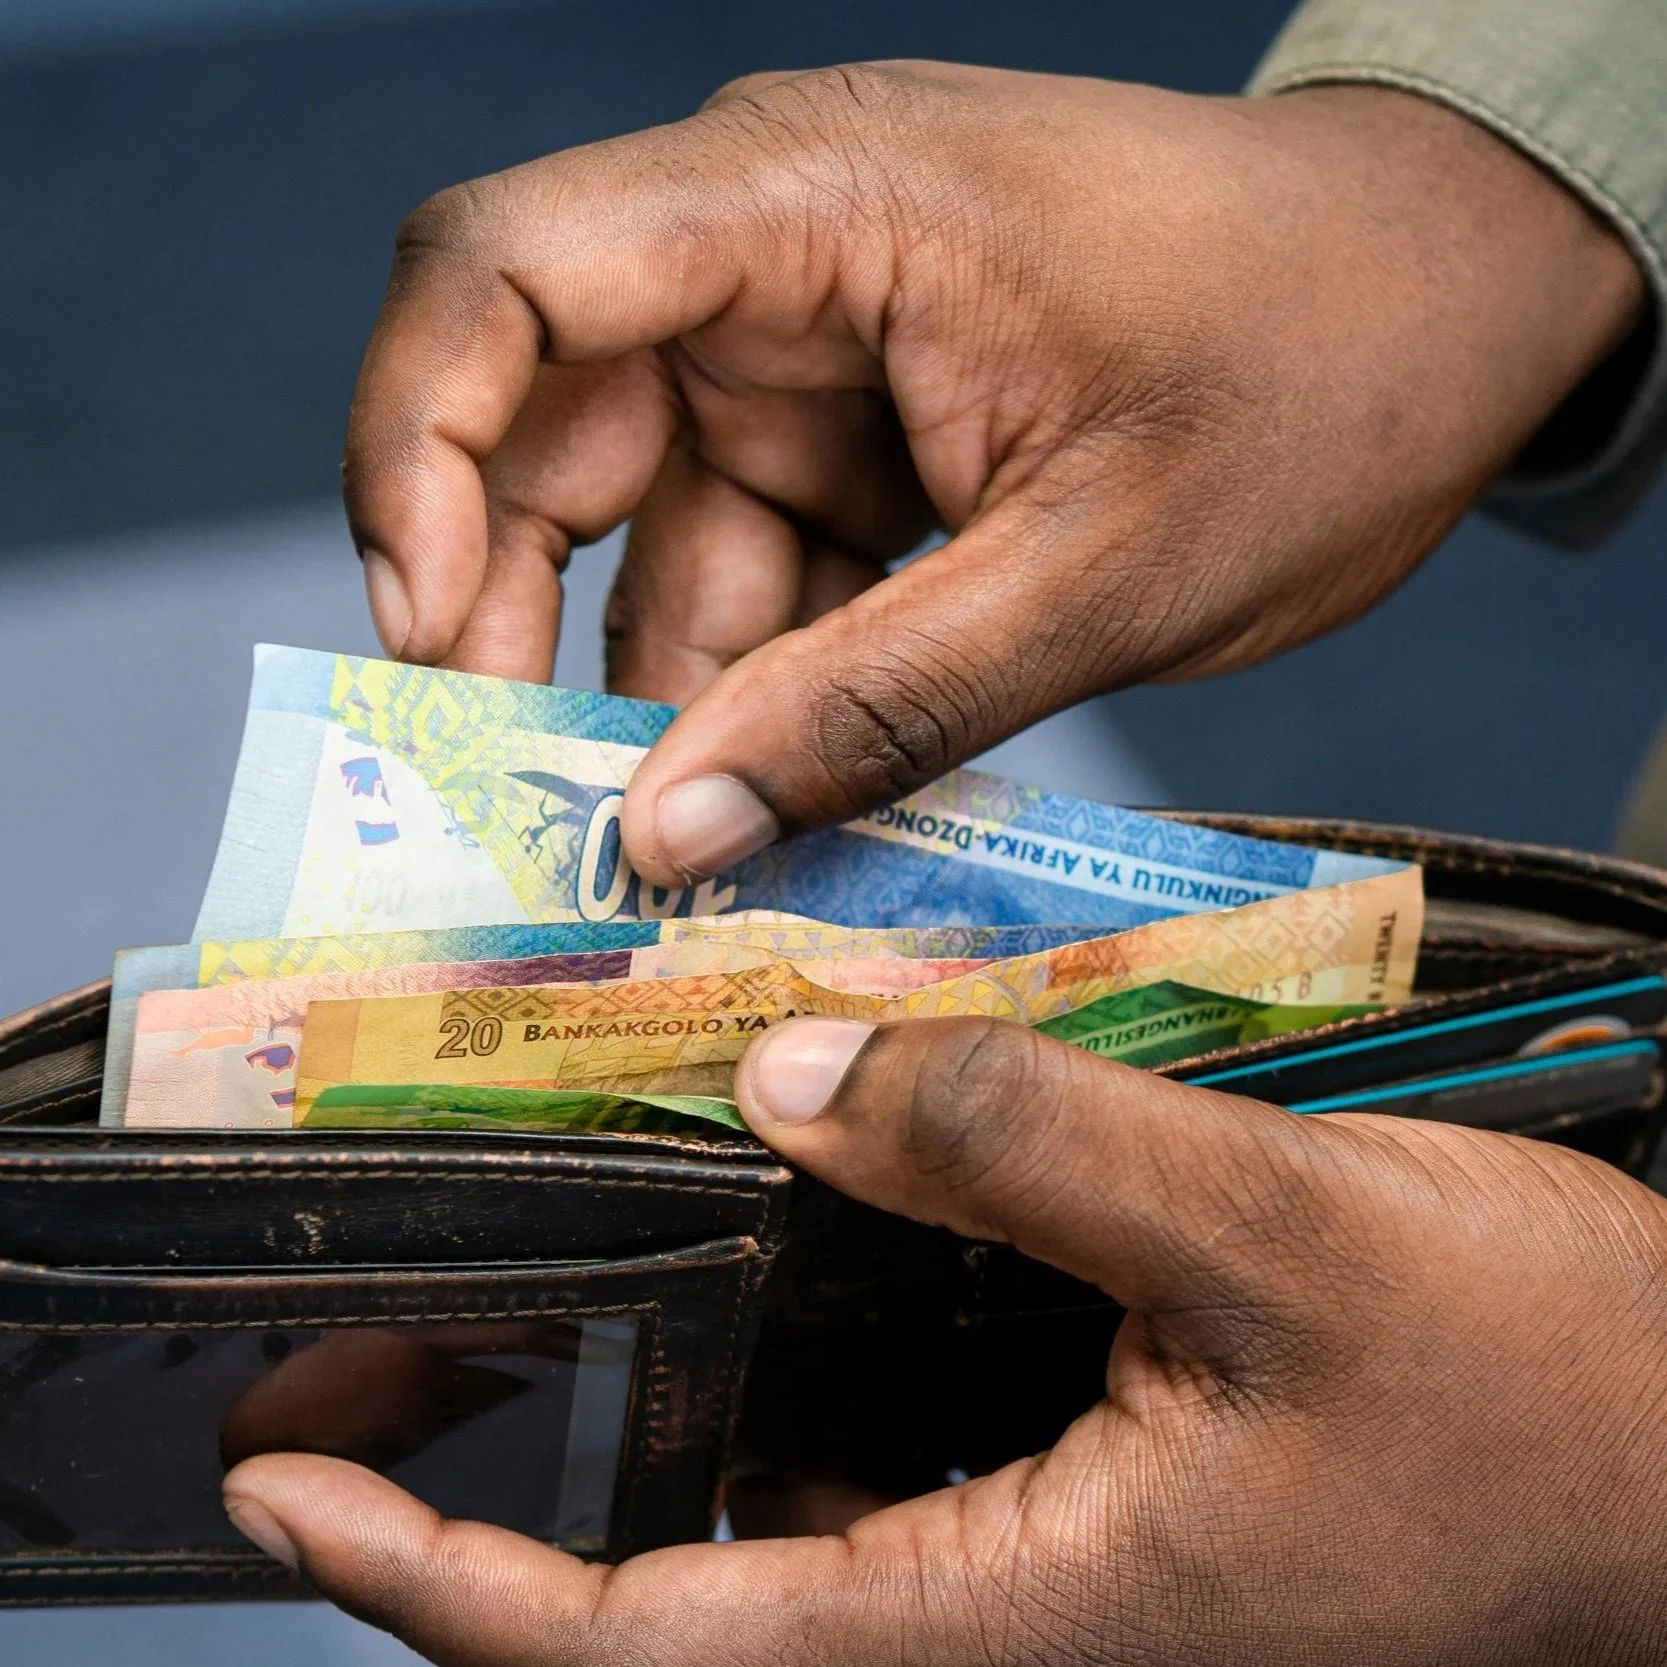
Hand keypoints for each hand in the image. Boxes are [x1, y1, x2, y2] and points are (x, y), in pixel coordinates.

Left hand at [225, 1016, 1666, 1664]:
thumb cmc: (1539, 1389)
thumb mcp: (1279, 1226)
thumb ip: (1019, 1137)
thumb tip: (784, 1072)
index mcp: (1017, 1617)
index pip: (649, 1653)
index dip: (443, 1585)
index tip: (284, 1502)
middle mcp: (995, 1609)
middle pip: (671, 1585)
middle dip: (491, 1485)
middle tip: (367, 1348)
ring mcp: (1033, 1551)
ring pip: (765, 1496)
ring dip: (633, 1390)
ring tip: (524, 1264)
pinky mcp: (1077, 1475)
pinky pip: (876, 1422)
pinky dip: (781, 1331)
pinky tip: (757, 1216)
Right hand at [344, 63, 1640, 885]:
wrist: (1449, 302)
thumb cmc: (1321, 368)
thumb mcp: (1099, 569)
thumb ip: (872, 706)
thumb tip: (670, 833)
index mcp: (816, 200)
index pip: (507, 271)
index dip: (413, 452)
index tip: (421, 644)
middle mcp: (778, 257)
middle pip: (549, 432)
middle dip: (522, 630)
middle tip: (549, 818)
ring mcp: (816, 352)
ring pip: (657, 540)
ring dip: (672, 698)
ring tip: (692, 853)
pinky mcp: (862, 435)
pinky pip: (759, 573)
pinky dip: (764, 687)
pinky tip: (786, 795)